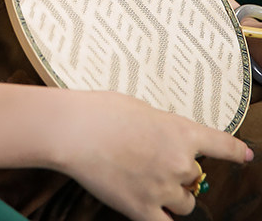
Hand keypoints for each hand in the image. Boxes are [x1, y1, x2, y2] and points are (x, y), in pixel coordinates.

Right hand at [52, 91, 251, 220]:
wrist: (73, 130)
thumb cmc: (100, 112)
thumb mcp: (140, 109)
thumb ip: (161, 127)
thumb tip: (164, 139)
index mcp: (180, 132)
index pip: (221, 145)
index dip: (234, 152)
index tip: (245, 156)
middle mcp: (179, 162)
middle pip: (194, 178)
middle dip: (179, 174)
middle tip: (153, 162)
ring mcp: (162, 189)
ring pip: (184, 203)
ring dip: (171, 196)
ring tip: (145, 182)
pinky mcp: (142, 209)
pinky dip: (160, 217)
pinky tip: (154, 212)